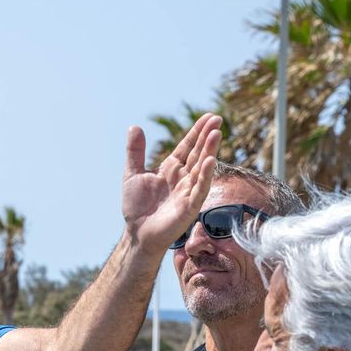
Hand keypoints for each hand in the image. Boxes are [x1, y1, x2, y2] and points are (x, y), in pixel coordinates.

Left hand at [122, 114, 222, 249]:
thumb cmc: (137, 206)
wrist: (137, 233)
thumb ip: (135, 152)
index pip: (187, 146)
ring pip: (201, 168)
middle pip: (197, 153)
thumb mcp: (132, 174)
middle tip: (218, 119)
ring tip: (216, 134)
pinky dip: (204, 175)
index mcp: (171, 168)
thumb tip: (134, 126)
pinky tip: (209, 161)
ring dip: (209, 151)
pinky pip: (199, 189)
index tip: (208, 116)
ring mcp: (188, 191)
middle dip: (207, 137)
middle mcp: (183, 177)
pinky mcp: (189, 207)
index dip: (197, 132)